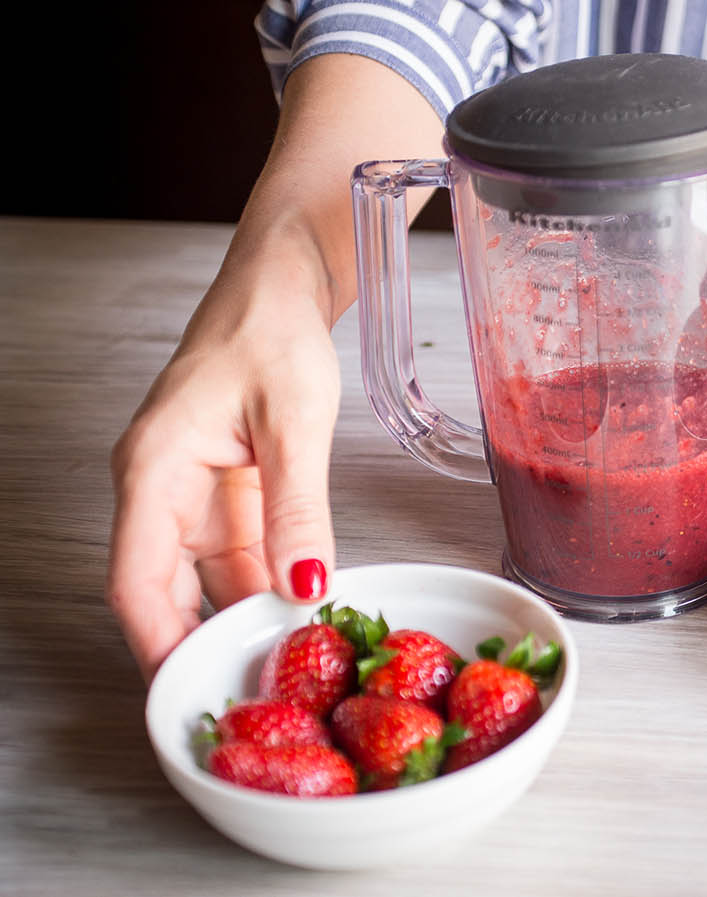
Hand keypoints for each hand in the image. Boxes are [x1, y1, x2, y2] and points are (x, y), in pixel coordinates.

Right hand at [108, 233, 341, 679]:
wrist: (282, 282)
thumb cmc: (272, 329)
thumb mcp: (294, 420)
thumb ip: (297, 507)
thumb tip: (303, 585)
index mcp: (153, 470)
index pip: (136, 581)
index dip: (157, 643)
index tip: (185, 690)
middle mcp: (162, 487)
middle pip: (166, 590)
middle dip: (202, 641)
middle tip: (249, 691)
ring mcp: (193, 490)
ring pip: (208, 576)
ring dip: (241, 614)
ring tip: (284, 661)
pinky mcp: (226, 487)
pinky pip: (238, 552)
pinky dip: (265, 581)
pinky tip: (299, 606)